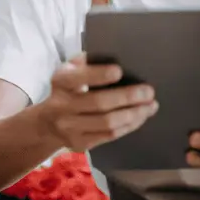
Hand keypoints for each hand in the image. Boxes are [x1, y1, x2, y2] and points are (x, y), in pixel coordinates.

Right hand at [38, 54, 158, 152]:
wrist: (48, 123)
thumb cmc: (68, 89)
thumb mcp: (70, 71)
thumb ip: (87, 62)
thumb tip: (119, 56)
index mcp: (60, 81)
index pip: (79, 78)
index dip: (99, 75)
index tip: (119, 71)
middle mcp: (61, 105)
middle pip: (99, 103)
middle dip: (128, 97)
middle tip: (149, 92)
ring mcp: (70, 127)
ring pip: (108, 123)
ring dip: (133, 114)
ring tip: (150, 106)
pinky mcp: (80, 143)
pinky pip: (110, 136)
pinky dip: (129, 126)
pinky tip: (140, 117)